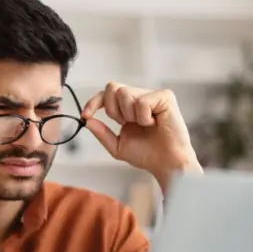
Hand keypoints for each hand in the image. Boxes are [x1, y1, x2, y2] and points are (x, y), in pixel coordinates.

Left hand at [81, 82, 201, 187]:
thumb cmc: (146, 155)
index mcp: (128, 107)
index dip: (94, 102)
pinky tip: (155, 124)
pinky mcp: (165, 97)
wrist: (167, 164)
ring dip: (129, 115)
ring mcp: (153, 95)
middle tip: (125, 124)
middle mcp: (140, 97)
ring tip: (144, 125)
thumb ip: (102, 132)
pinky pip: (142, 101)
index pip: (106, 94)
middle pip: (112, 87)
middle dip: (113, 110)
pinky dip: (144, 117)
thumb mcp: (117, 146)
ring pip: (125, 93)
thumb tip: (86, 120)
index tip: (85, 115)